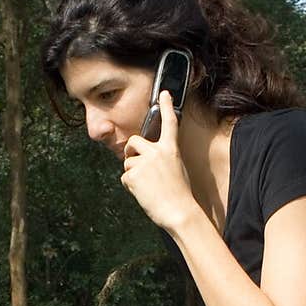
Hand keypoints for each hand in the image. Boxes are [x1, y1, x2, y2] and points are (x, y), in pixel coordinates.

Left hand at [120, 90, 195, 233]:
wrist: (179, 211)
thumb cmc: (179, 195)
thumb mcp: (177, 170)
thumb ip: (162, 160)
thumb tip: (145, 161)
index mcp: (171, 149)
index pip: (169, 123)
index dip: (166, 106)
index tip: (164, 93)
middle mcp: (157, 151)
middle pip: (134, 141)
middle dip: (130, 150)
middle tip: (134, 162)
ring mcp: (144, 162)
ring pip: (128, 163)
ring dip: (133, 174)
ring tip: (148, 187)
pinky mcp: (133, 174)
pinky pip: (125, 178)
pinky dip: (131, 187)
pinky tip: (143, 193)